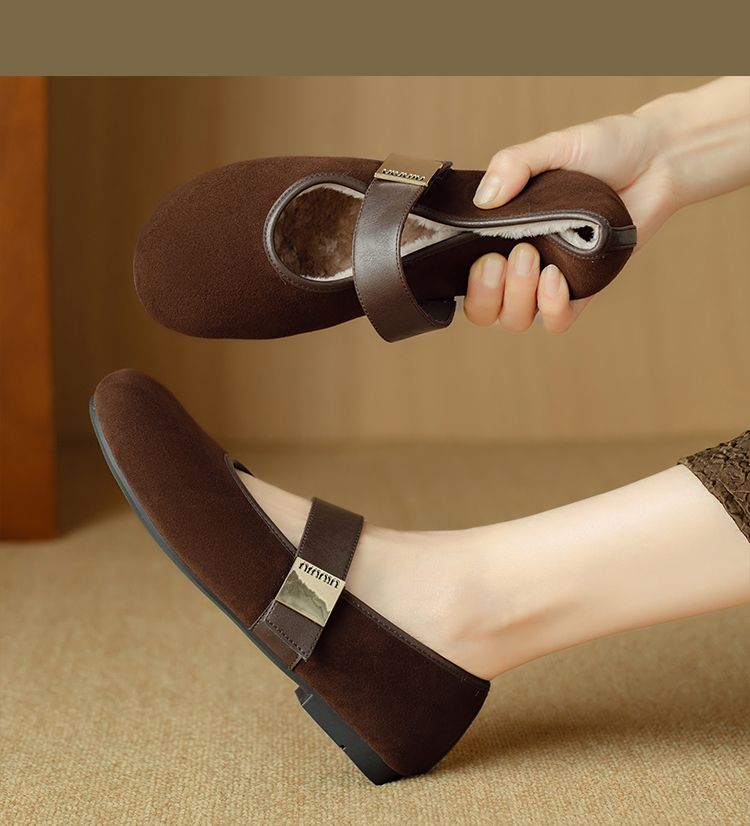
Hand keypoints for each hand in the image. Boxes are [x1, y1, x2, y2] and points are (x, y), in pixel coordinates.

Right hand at [464, 111, 676, 332]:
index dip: (461, 281)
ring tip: (535, 261)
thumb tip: (482, 199)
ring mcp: (549, 278)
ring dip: (517, 299)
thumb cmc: (603, 149)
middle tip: (501, 259)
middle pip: (484, 311)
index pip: (462, 275)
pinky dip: (552, 308)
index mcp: (501, 231)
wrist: (657, 158)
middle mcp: (519, 260)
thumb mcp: (552, 146)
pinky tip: (557, 279)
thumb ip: (513, 164)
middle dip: (485, 295)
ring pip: (515, 320)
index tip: (478, 255)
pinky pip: (557, 321)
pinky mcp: (583, 289)